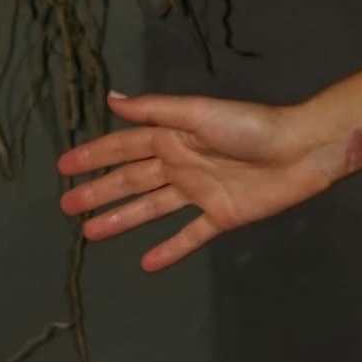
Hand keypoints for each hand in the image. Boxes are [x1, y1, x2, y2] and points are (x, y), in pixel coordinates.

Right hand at [54, 87, 333, 272]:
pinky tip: (147, 263)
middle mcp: (180, 164)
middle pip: (130, 180)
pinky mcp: (220, 216)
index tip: (62, 167)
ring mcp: (199, 192)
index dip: (94, 156)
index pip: (123, 147)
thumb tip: (112, 98)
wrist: (299, 151)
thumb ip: (155, 111)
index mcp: (173, 137)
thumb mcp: (198, 112)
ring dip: (121, 219)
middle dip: (98, 191)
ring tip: (91, 233)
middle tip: (65, 206)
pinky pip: (189, 235)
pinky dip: (169, 249)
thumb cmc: (249, 127)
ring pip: (151, 208)